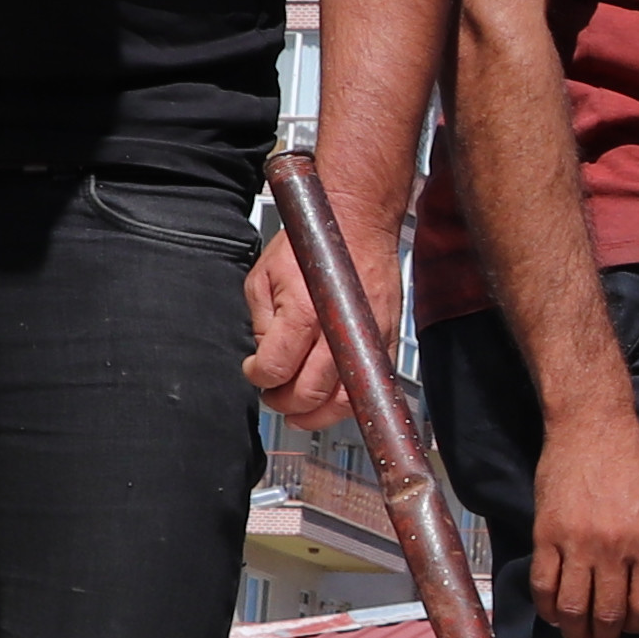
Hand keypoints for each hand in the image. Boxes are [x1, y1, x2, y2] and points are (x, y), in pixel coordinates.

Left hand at [244, 218, 392, 426]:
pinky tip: (328, 400)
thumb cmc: (313, 242)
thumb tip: (264, 355)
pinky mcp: (385, 342)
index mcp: (302, 313)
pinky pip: (366, 389)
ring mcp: (365, 339)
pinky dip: (346, 403)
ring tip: (298, 409)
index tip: (253, 371)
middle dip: (282, 401)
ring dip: (314, 415)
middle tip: (272, 393)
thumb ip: (260, 321)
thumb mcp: (264, 275)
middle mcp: (337, 331)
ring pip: (340, 402)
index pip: (273, 369)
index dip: (256, 376)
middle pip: (306, 394)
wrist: (358, 222)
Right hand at [527, 411, 638, 637]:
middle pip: (608, 612)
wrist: (591, 426)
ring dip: (576, 630)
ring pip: (573, 606)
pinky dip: (547, 607)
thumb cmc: (633, 461)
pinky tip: (553, 614)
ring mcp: (577, 542)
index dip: (638, 625)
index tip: (632, 628)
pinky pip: (544, 583)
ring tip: (579, 636)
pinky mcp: (546, 534)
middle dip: (607, 635)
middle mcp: (613, 548)